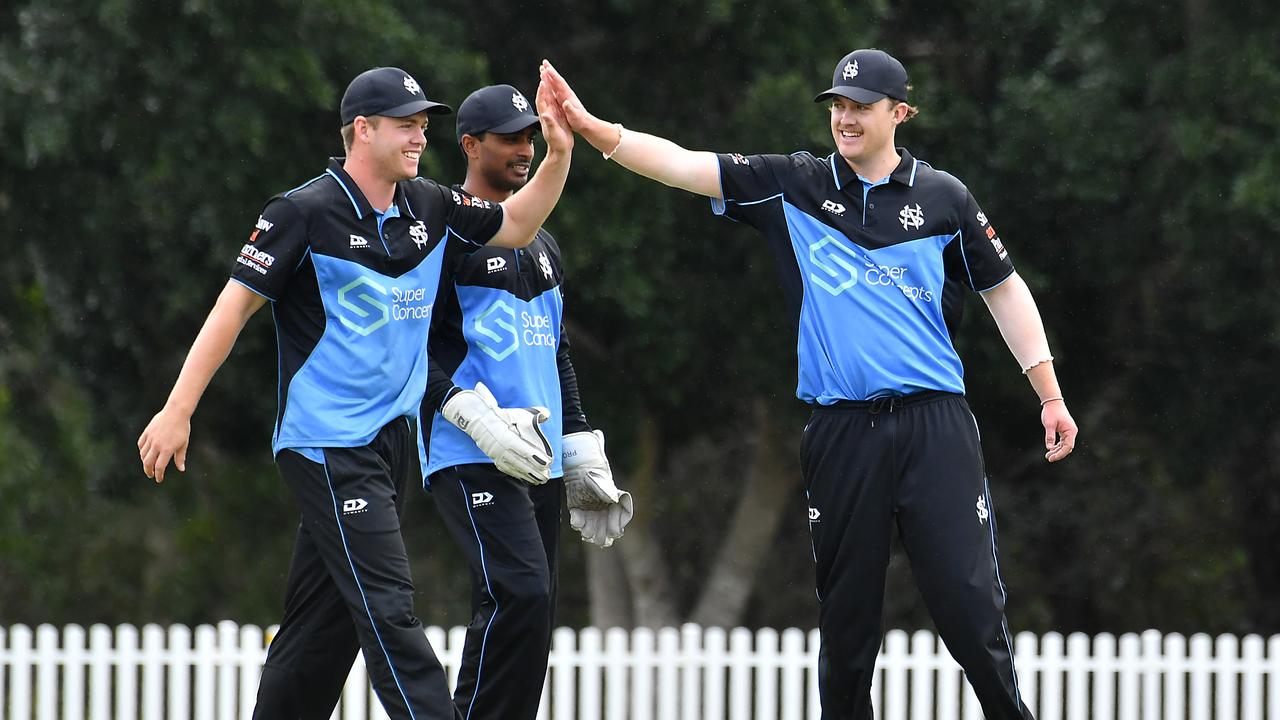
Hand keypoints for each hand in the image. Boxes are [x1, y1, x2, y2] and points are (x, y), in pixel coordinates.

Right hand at [137, 407, 190, 482]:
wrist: (176, 412)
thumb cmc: (182, 429)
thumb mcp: (183, 444)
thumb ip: (180, 458)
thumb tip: (181, 469)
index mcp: (167, 450)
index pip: (159, 467)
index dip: (158, 475)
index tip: (159, 479)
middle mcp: (157, 445)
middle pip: (148, 463)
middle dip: (148, 471)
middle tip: (151, 475)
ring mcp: (150, 438)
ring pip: (143, 455)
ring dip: (145, 461)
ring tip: (149, 464)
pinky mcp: (146, 433)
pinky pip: (141, 445)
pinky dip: (142, 451)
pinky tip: (145, 453)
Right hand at [442, 382, 552, 483]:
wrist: (481, 422)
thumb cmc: (502, 417)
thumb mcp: (518, 414)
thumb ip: (534, 414)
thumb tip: (546, 414)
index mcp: (509, 439)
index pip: (526, 452)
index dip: (537, 458)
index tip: (548, 462)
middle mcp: (504, 450)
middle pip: (522, 464)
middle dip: (535, 471)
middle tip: (546, 475)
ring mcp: (499, 457)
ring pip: (516, 469)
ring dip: (528, 475)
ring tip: (540, 479)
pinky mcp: (497, 460)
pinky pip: (509, 470)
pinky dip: (519, 474)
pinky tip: (527, 478)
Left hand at [535, 68, 573, 154]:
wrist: (560, 151)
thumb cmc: (557, 144)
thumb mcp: (554, 134)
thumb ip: (550, 124)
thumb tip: (545, 115)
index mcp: (546, 116)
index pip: (542, 100)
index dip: (542, 91)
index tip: (542, 81)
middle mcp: (547, 113)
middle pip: (544, 96)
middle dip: (543, 84)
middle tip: (542, 72)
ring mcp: (552, 114)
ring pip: (549, 97)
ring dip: (548, 87)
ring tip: (548, 76)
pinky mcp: (557, 116)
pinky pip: (554, 102)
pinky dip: (554, 94)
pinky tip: (556, 89)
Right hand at [539, 60, 609, 146]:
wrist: (586, 124)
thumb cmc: (580, 121)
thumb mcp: (575, 116)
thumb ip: (570, 109)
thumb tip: (566, 102)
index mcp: (568, 96)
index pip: (559, 83)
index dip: (553, 75)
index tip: (547, 68)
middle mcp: (566, 94)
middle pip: (557, 80)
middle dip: (550, 71)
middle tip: (543, 62)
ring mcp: (565, 96)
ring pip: (555, 83)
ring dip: (549, 76)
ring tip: (542, 69)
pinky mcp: (563, 100)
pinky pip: (555, 90)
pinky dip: (550, 84)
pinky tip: (547, 82)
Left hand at [562, 430, 633, 547]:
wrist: (577, 469)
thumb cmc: (591, 472)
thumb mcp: (598, 480)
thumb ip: (605, 490)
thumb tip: (613, 499)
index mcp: (616, 502)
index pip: (623, 517)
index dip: (617, 526)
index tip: (614, 531)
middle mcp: (607, 510)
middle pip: (609, 530)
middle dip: (603, 534)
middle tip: (597, 536)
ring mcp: (594, 514)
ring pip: (595, 531)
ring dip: (589, 532)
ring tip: (584, 529)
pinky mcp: (581, 514)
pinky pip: (580, 525)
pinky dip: (577, 523)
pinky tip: (575, 516)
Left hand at [1041, 399, 1077, 461]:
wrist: (1052, 402)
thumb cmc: (1051, 412)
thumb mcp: (1049, 424)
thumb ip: (1050, 436)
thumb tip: (1049, 448)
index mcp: (1071, 431)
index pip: (1068, 446)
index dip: (1060, 453)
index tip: (1052, 457)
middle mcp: (1072, 432)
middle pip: (1067, 447)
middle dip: (1058, 453)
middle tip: (1048, 458)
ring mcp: (1069, 432)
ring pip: (1064, 445)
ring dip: (1057, 450)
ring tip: (1048, 455)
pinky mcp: (1065, 431)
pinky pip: (1063, 441)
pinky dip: (1057, 446)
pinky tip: (1051, 449)